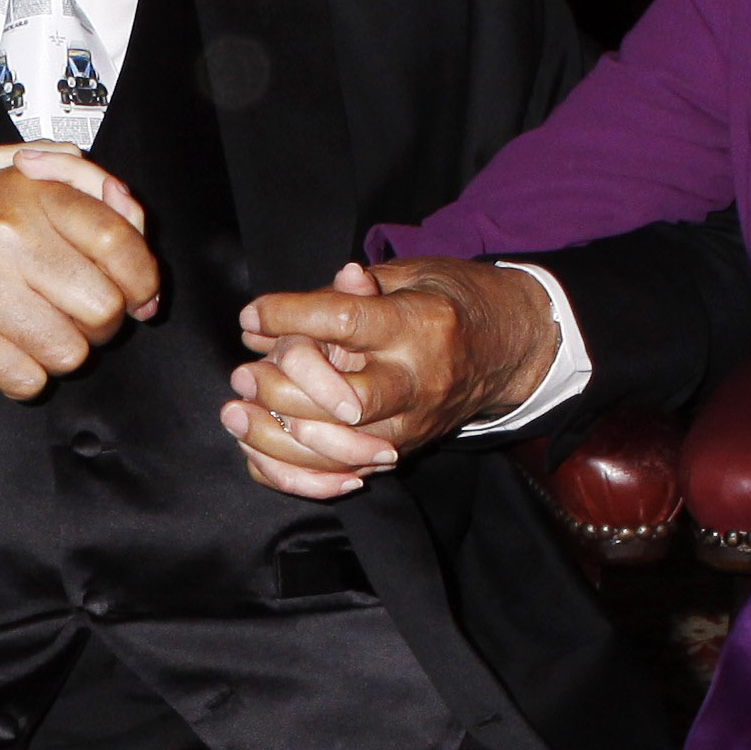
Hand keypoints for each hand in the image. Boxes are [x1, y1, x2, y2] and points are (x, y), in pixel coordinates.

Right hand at [0, 149, 159, 399]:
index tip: (141, 297)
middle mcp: (11, 236)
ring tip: (28, 337)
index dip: (143, 279)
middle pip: (105, 308)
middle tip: (73, 319)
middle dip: (98, 325)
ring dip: (56, 354)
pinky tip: (0, 356)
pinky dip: (20, 377)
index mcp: (27, 193)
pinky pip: (25, 378)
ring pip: (70, 352)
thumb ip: (64, 188)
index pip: (121, 239)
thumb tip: (131, 222)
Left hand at [220, 259, 558, 497]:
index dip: (291, 317)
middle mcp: (417, 381)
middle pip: (339, 399)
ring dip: (277, 435)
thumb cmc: (454, 300)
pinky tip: (259, 450)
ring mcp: (411, 424)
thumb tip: (280, 311)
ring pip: (336, 448)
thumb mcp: (412, 274)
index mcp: (420, 325)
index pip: (345, 322)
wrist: (514, 348)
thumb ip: (349, 291)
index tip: (251, 314)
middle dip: (282, 388)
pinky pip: (341, 475)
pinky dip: (295, 472)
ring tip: (237, 413)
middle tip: (244, 374)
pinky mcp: (403, 450)